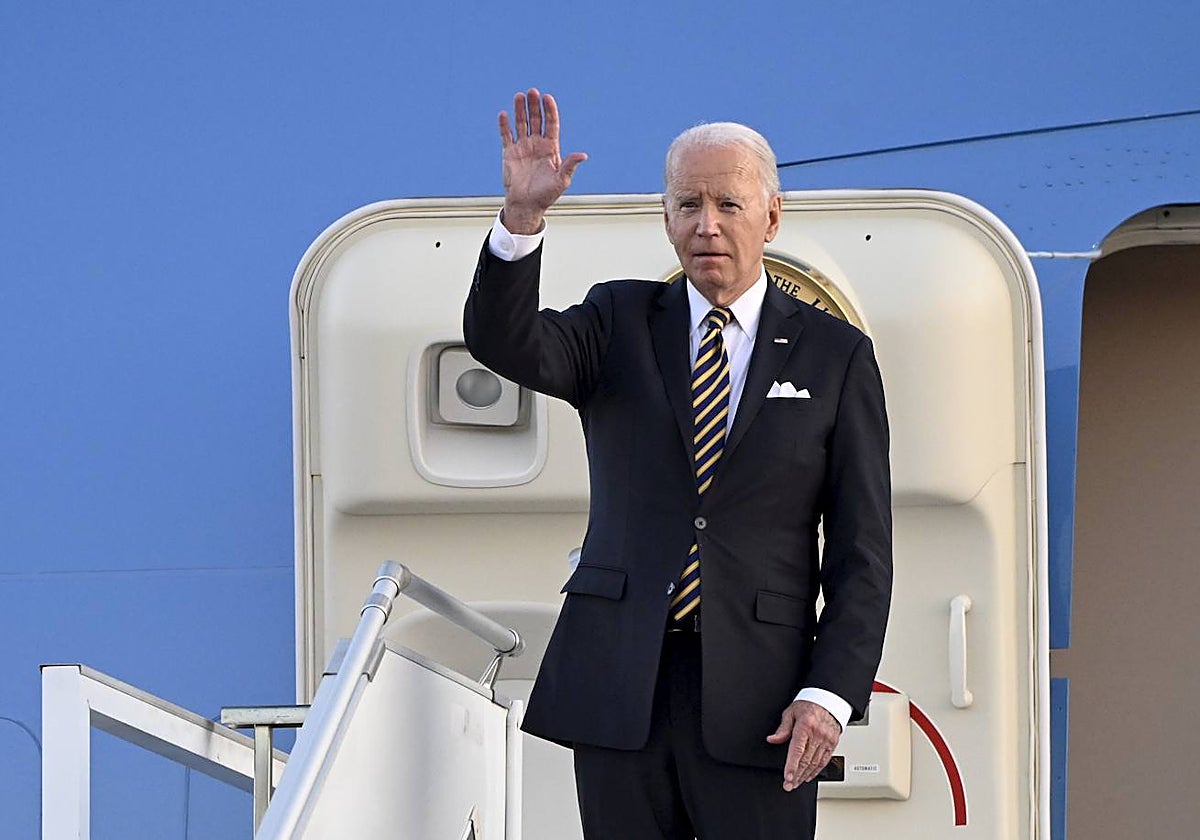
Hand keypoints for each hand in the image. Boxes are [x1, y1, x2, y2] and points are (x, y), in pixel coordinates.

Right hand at [498, 88, 586, 233]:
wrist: (527, 205)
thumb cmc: (546, 195)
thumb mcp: (561, 181)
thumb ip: (570, 166)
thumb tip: (583, 155)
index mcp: (551, 148)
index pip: (551, 124)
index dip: (550, 111)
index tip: (547, 98)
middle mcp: (537, 144)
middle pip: (536, 120)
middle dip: (534, 106)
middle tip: (532, 92)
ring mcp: (523, 147)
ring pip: (521, 123)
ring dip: (520, 110)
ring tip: (519, 96)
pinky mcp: (509, 153)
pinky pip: (506, 136)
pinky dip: (504, 125)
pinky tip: (504, 114)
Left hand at [765, 700, 840, 790]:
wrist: (828, 700)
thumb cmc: (808, 705)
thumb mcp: (791, 712)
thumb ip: (782, 728)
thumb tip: (772, 739)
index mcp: (806, 726)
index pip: (797, 750)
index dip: (792, 766)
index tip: (787, 777)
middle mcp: (818, 734)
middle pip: (806, 760)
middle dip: (796, 776)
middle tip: (788, 785)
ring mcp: (827, 740)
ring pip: (815, 763)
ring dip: (804, 776)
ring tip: (796, 783)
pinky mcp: (833, 743)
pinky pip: (824, 761)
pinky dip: (816, 771)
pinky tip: (808, 776)